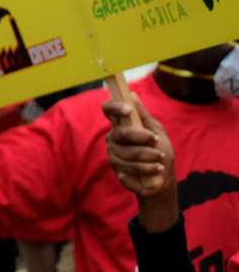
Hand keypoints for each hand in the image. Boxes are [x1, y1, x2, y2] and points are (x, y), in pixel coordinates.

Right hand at [102, 96, 177, 231]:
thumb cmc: (159, 150)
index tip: (128, 110)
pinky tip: (155, 170)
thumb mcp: (156, 130)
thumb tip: (132, 95)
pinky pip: (129, 170)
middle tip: (156, 140)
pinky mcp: (118, 172)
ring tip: (160, 160)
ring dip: (149, 157)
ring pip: (128, 154)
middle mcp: (113, 139)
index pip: (108, 110)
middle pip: (121, 133)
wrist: (163, 177)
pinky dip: (147, 170)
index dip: (114, 107)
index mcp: (121, 125)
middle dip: (141, 137)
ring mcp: (114, 156)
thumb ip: (144, 115)